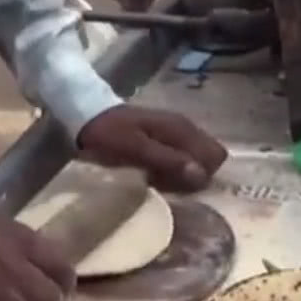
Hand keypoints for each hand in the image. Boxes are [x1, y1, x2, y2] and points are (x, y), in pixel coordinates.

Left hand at [76, 106, 227, 190]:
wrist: (86, 114)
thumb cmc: (108, 133)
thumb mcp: (134, 149)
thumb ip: (167, 160)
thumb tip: (200, 175)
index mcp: (180, 129)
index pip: (214, 156)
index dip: (202, 175)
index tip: (179, 186)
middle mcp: (184, 128)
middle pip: (209, 158)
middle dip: (194, 176)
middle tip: (168, 185)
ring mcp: (175, 131)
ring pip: (195, 159)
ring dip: (182, 175)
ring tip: (157, 181)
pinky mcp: (164, 136)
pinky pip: (181, 157)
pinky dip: (172, 170)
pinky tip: (153, 175)